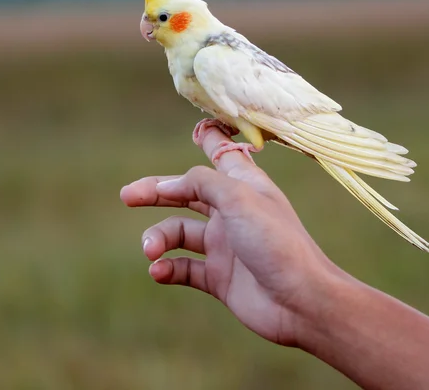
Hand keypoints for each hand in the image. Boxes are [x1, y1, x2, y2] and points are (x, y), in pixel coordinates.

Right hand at [120, 126, 340, 345]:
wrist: (300, 300)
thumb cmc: (276, 241)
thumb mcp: (238, 198)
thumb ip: (200, 183)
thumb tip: (165, 184)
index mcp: (243, 185)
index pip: (223, 154)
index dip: (210, 139)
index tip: (198, 128)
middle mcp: (232, 211)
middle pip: (187, 193)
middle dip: (157, 192)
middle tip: (128, 195)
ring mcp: (225, 244)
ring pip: (179, 232)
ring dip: (159, 238)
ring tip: (149, 248)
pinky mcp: (219, 276)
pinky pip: (183, 268)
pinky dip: (167, 268)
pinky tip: (159, 271)